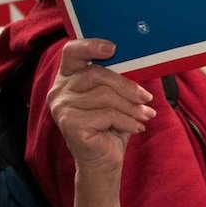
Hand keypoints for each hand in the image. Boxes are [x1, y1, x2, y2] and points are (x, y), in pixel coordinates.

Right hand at [47, 38, 154, 176]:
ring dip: (131, 107)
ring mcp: (61, 107)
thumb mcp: (116, 97)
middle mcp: (59, 90)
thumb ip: (118, 78)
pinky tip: (137, 127)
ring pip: (105, 96)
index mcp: (68, 77)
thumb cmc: (110, 125)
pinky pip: (106, 114)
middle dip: (127, 87)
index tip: (114, 48)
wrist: (102, 161)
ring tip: (145, 115)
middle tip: (147, 98)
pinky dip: (127, 121)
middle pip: (97, 74)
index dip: (91, 45)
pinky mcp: (69, 124)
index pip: (72, 52)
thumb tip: (141, 61)